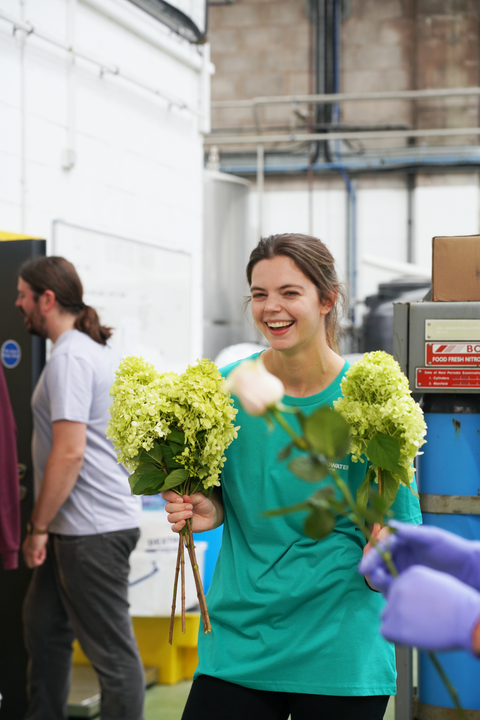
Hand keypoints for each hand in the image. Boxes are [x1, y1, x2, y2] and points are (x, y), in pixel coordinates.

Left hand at [22, 533, 47, 567]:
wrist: (38, 529)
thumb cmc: (39, 532)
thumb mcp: (37, 541)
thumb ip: (37, 547)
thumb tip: (40, 551)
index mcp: (25, 548)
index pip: (28, 559)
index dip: (36, 557)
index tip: (41, 551)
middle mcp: (25, 552)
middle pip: (29, 564)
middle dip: (37, 561)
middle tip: (42, 555)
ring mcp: (28, 553)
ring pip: (31, 565)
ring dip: (39, 561)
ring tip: (43, 553)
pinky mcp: (32, 554)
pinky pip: (37, 562)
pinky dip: (41, 560)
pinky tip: (43, 554)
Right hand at [162, 491, 221, 532]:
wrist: (211, 516)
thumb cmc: (204, 504)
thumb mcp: (201, 498)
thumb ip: (193, 497)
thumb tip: (185, 497)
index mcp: (177, 497)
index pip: (166, 495)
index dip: (171, 496)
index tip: (181, 499)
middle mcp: (174, 507)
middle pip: (167, 507)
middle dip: (178, 507)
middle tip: (190, 507)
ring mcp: (176, 517)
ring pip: (170, 517)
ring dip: (179, 515)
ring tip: (190, 513)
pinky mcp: (180, 527)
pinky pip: (174, 528)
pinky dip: (177, 526)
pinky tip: (184, 522)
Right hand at [359, 521, 479, 593]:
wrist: (470, 570)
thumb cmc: (452, 548)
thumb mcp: (432, 538)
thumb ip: (411, 533)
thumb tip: (390, 524)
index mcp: (402, 542)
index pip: (381, 548)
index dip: (371, 557)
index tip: (364, 568)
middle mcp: (400, 557)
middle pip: (379, 564)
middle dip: (373, 571)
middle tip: (373, 578)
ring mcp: (404, 572)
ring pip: (385, 578)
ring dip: (380, 582)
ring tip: (385, 587)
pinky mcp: (411, 587)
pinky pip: (396, 590)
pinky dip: (391, 593)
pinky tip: (395, 597)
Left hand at [380, 565, 479, 652]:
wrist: (467, 620)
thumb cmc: (459, 605)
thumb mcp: (437, 583)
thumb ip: (419, 587)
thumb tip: (410, 599)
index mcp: (410, 574)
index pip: (398, 590)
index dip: (408, 603)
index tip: (422, 612)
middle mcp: (399, 586)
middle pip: (391, 602)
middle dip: (402, 613)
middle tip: (420, 623)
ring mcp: (396, 605)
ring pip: (387, 616)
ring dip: (398, 624)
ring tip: (418, 631)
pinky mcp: (396, 624)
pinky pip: (386, 632)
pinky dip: (396, 637)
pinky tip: (411, 639)